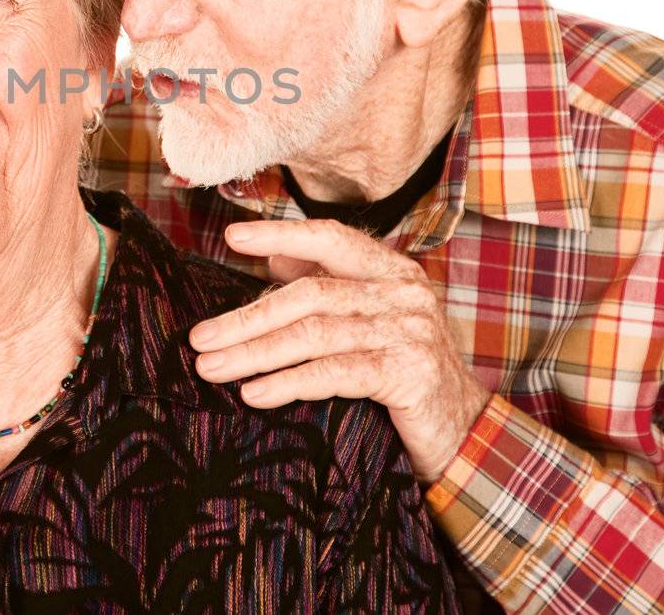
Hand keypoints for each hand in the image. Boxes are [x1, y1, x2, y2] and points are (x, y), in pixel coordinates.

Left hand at [189, 220, 491, 482]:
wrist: (464, 429)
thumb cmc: (404, 372)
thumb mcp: (369, 322)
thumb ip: (328, 287)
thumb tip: (273, 260)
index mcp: (391, 270)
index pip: (330, 238)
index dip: (280, 234)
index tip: (232, 239)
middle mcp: (404, 292)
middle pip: (309, 294)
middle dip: (246, 317)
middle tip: (199, 338)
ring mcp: (409, 331)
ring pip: (315, 334)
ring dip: (255, 352)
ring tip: (212, 367)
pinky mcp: (409, 374)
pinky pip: (335, 373)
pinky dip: (288, 382)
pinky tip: (254, 393)